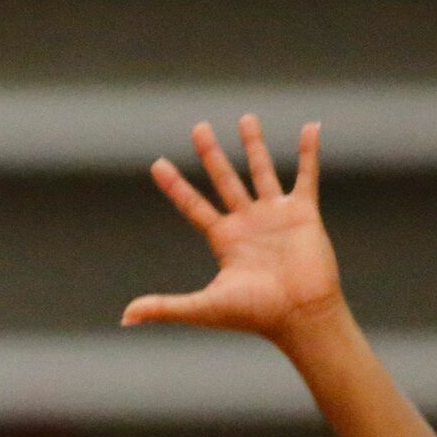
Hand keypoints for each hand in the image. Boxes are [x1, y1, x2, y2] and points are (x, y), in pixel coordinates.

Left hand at [123, 116, 343, 344]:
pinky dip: (309, 152)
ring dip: (254, 145)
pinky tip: (311, 127)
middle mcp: (247, 223)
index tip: (157, 163)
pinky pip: (306, 175)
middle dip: (211, 154)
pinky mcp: (304, 213)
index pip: (192, 205)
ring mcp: (275, 216)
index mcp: (223, 240)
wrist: (300, 316)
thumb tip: (124, 318)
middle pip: (224, 180)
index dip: (175, 186)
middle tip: (198, 127)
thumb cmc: (254, 314)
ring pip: (261, 171)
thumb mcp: (203, 308)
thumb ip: (164, 307)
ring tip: (245, 118)